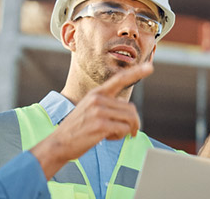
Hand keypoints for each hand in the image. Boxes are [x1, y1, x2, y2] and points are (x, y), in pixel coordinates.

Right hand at [30, 63, 152, 179]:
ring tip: (111, 134)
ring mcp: (99, 111)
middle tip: (124, 132)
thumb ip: (107, 106)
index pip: (120, 79)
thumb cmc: (78, 129)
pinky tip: (107, 138)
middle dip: (132, 123)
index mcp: (96, 93)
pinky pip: (124, 129)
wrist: (59, 144)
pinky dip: (120, 136)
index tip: (150, 67)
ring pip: (130, 119)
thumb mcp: (90, 110)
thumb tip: (130, 112)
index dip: (136, 72)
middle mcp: (98, 99)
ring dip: (125, 130)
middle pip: (131, 109)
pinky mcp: (101, 124)